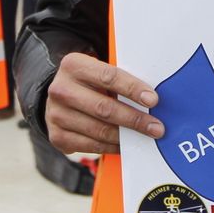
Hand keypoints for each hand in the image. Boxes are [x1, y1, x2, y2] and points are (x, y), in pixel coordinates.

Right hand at [45, 52, 162, 154]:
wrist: (59, 95)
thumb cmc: (89, 82)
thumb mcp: (98, 70)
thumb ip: (119, 79)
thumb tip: (151, 98)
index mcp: (73, 65)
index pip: (108, 77)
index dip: (132, 89)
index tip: (153, 100)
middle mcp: (60, 90)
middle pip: (104, 108)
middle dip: (135, 119)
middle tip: (156, 127)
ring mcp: (56, 115)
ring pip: (99, 130)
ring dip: (127, 136)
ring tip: (146, 136)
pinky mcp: (57, 136)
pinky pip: (91, 146)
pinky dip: (112, 147)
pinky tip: (126, 144)